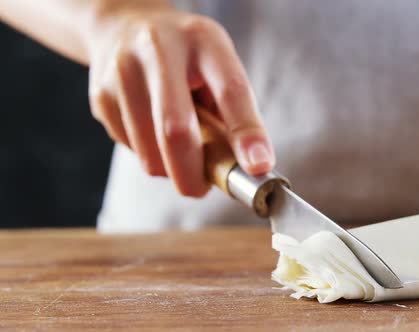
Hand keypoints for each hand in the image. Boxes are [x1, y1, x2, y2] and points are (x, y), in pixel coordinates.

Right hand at [87, 2, 273, 196]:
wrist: (124, 26)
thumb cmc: (186, 57)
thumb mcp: (217, 66)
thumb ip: (232, 112)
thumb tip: (247, 166)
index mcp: (204, 40)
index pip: (230, 89)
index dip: (247, 132)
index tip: (258, 165)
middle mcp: (160, 49)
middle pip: (176, 130)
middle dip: (193, 174)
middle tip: (202, 188)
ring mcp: (123, 71)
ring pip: (149, 152)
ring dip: (170, 169)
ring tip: (180, 149)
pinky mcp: (100, 95)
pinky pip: (130, 149)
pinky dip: (149, 155)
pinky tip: (152, 130)